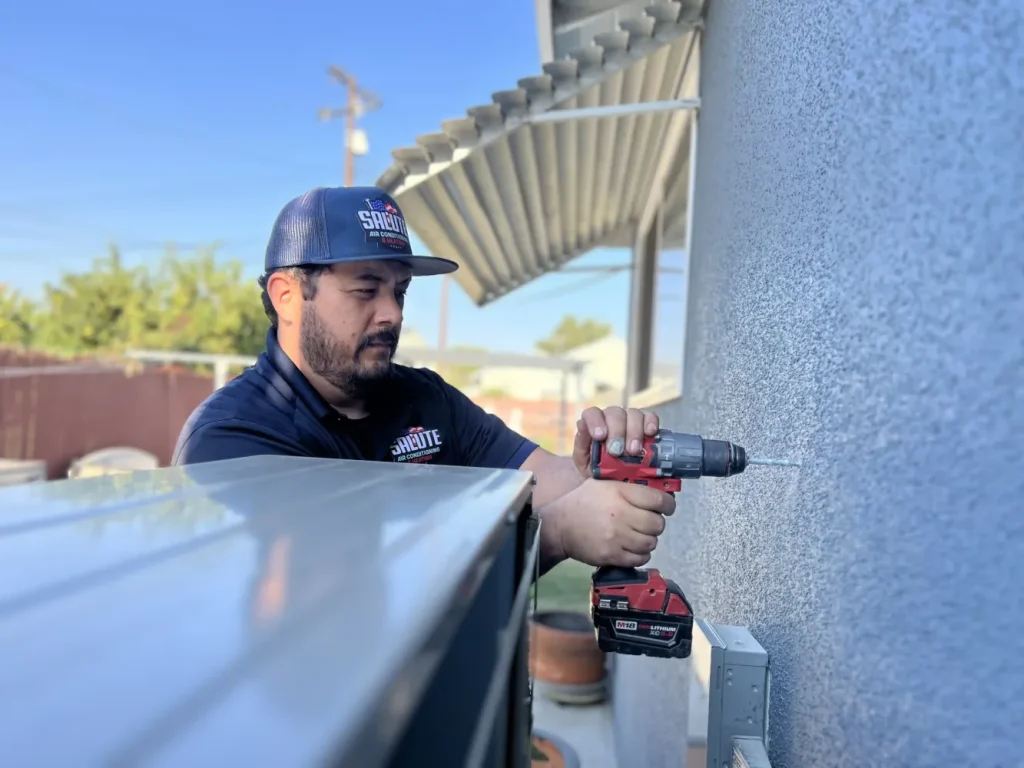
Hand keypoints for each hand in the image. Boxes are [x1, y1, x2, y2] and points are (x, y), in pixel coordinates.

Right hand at [550, 478, 675, 567]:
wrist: (559, 526)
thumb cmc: (582, 502)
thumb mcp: (603, 484)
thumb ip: (628, 487)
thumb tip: (657, 492)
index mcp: (619, 493)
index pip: (658, 500)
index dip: (668, 504)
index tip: (666, 507)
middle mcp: (620, 515)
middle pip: (657, 524)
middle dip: (656, 523)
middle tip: (648, 521)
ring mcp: (617, 538)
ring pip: (651, 542)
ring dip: (648, 539)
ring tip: (638, 535)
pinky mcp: (612, 556)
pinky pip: (641, 558)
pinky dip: (641, 554)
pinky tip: (632, 547)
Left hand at [572, 406, 659, 478]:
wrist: (614, 483)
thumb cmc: (596, 470)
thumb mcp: (584, 462)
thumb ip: (581, 444)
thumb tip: (581, 424)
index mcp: (594, 424)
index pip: (592, 413)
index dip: (595, 421)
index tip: (600, 437)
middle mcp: (612, 418)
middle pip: (615, 414)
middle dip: (617, 432)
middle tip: (617, 451)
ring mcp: (630, 419)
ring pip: (633, 414)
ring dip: (634, 432)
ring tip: (634, 451)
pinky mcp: (647, 425)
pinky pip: (651, 417)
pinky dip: (651, 423)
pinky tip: (650, 434)